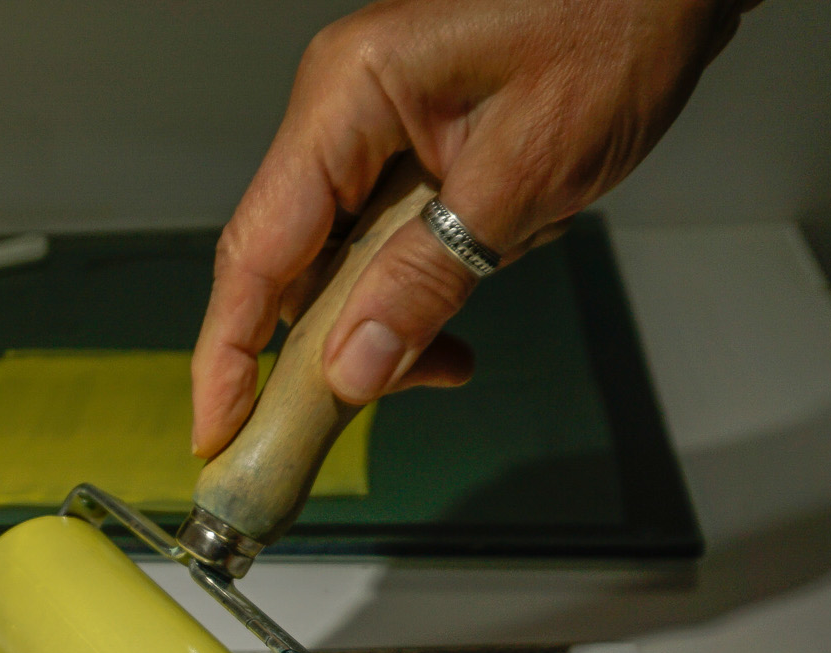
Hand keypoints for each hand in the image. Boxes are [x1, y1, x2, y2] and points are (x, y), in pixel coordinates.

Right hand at [190, 0, 761, 456]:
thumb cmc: (613, 34)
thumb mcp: (521, 175)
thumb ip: (427, 278)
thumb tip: (350, 373)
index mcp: (345, 98)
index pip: (257, 250)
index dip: (229, 354)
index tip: (217, 434)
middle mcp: (340, 114)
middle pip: (288, 269)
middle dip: (317, 355)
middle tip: (338, 433)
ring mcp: (370, 134)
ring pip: (339, 270)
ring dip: (382, 332)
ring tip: (446, 363)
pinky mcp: (409, 155)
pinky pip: (385, 251)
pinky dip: (416, 301)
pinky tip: (456, 332)